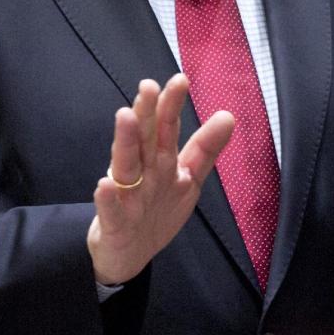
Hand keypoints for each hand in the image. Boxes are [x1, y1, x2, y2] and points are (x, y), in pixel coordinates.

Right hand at [87, 74, 233, 284]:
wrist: (127, 255)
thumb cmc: (156, 209)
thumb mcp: (187, 179)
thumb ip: (205, 149)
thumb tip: (228, 115)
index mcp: (160, 160)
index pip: (166, 128)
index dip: (172, 105)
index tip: (180, 79)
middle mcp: (141, 171)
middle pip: (144, 138)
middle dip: (146, 112)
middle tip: (148, 86)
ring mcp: (126, 196)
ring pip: (125, 165)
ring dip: (125, 142)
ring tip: (126, 116)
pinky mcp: (114, 223)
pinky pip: (110, 210)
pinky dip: (107, 198)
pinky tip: (105, 184)